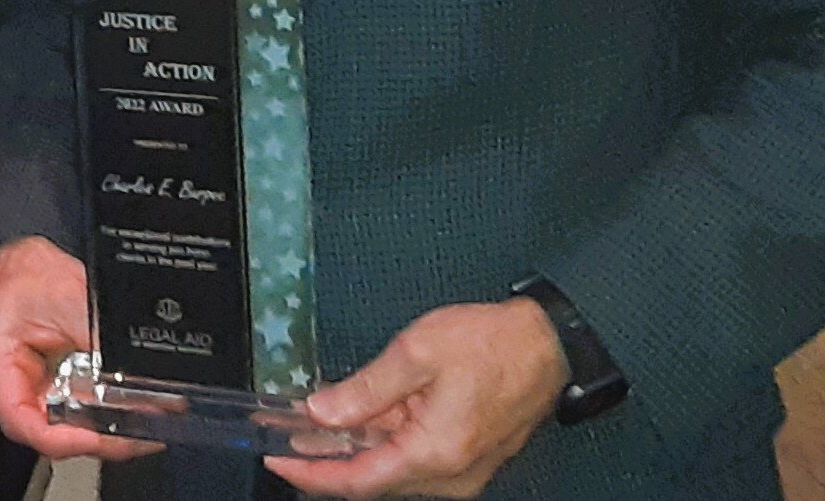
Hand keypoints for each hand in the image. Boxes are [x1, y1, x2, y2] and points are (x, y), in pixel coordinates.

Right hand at [0, 236, 155, 463]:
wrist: (31, 259)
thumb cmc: (33, 272)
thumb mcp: (72, 301)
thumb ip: (98, 340)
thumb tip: (131, 371)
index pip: (24, 421)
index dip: (65, 439)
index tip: (100, 437)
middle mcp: (6, 381)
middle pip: (45, 430)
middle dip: (91, 439)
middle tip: (131, 438)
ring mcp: (27, 385)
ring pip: (60, 424)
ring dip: (98, 429)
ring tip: (136, 429)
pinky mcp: (45, 384)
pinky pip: (70, 409)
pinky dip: (96, 413)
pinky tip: (122, 413)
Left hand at [264, 297, 568, 497]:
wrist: (548, 344)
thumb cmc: (492, 344)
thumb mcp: (417, 352)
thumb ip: (365, 389)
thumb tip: (320, 414)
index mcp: (434, 455)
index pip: (357, 481)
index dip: (311, 473)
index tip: (276, 458)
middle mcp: (449, 477)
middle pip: (373, 480)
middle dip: (327, 459)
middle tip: (286, 434)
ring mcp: (460, 472)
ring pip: (392, 470)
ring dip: (354, 449)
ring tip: (316, 421)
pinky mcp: (466, 459)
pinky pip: (413, 459)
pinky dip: (382, 442)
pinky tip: (362, 418)